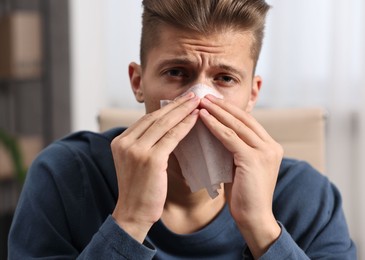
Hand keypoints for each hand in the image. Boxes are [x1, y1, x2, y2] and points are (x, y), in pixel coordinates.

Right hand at [111, 92, 199, 242]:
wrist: (133, 214)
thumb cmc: (139, 190)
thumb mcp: (135, 162)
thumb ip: (144, 144)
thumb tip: (164, 128)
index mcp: (120, 141)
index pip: (146, 119)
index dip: (166, 109)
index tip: (181, 101)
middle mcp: (125, 142)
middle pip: (155, 118)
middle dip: (176, 105)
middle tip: (192, 95)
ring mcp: (136, 150)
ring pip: (164, 124)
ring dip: (183, 111)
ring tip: (197, 101)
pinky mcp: (150, 159)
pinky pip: (172, 137)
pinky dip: (185, 125)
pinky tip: (196, 118)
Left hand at [199, 95, 282, 257]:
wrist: (254, 218)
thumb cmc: (244, 194)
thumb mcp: (242, 166)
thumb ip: (236, 149)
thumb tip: (217, 133)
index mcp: (271, 146)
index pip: (248, 121)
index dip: (230, 109)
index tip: (214, 101)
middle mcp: (271, 146)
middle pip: (244, 118)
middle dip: (223, 106)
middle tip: (205, 95)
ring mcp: (264, 152)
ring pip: (236, 125)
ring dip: (217, 111)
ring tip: (201, 102)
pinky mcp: (253, 160)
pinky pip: (230, 138)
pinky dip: (215, 126)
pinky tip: (202, 118)